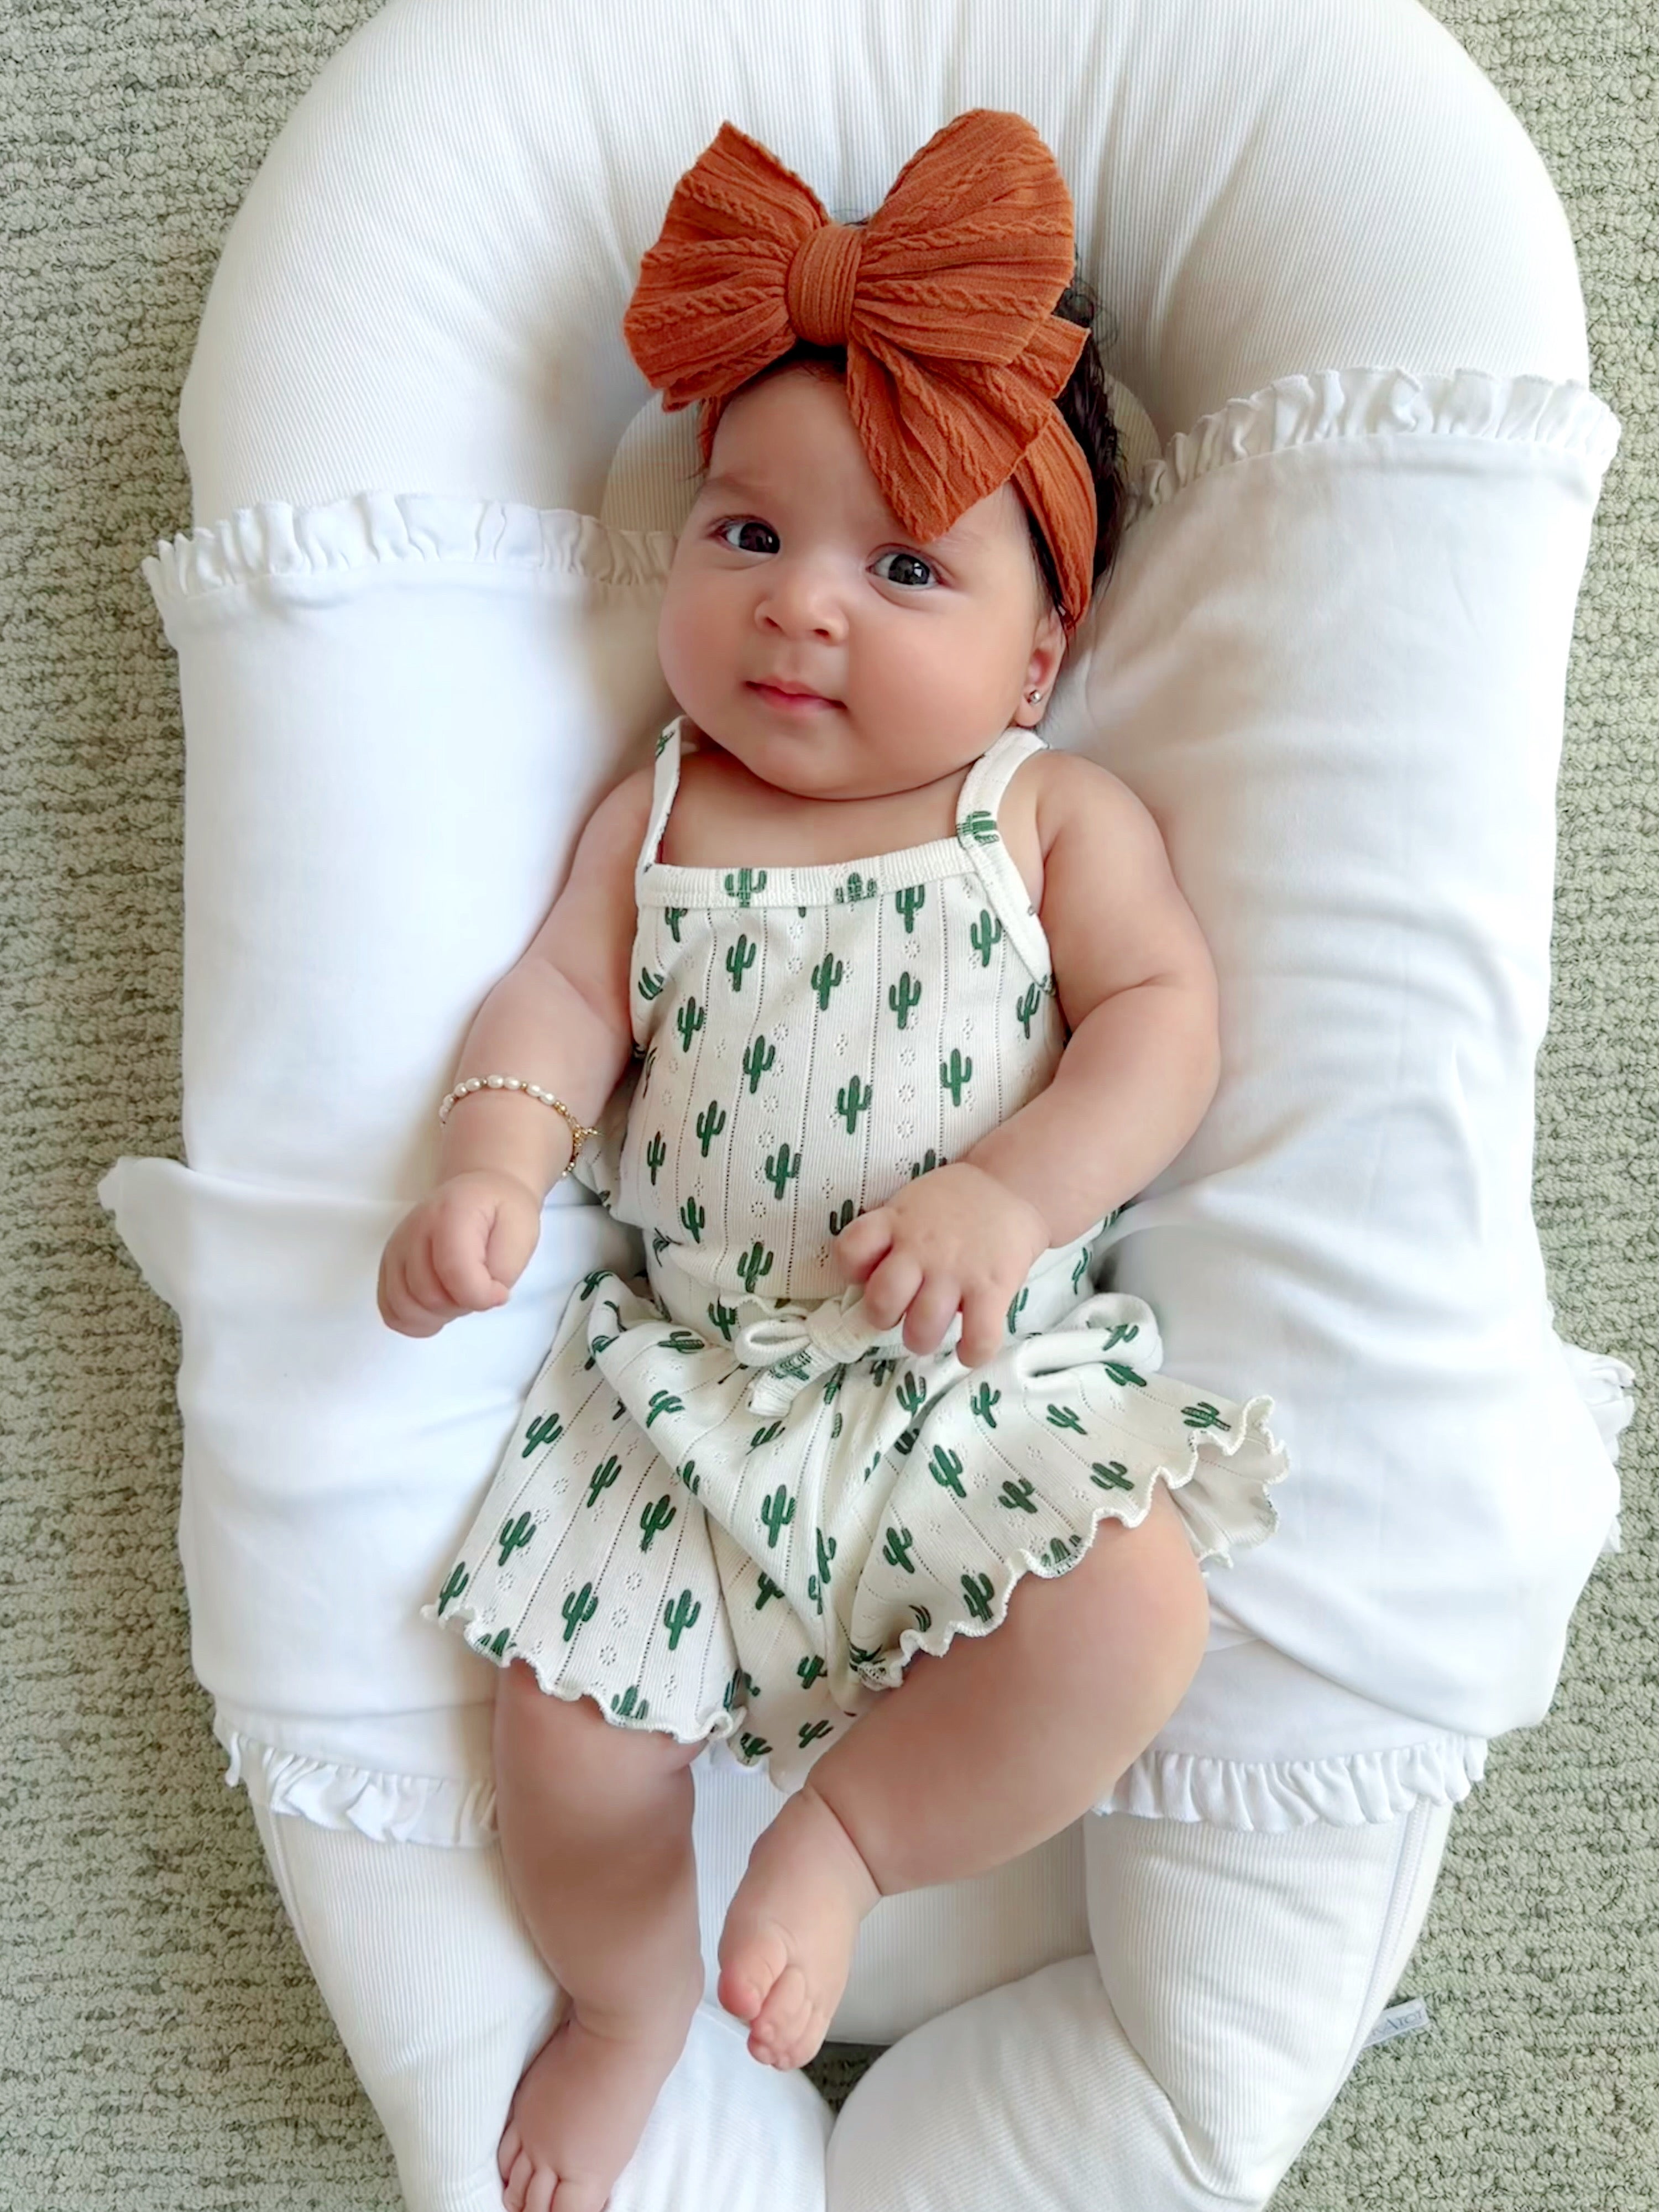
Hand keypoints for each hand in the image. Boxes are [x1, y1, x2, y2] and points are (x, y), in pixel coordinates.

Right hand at [377, 1170, 542, 1337]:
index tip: (500, 1291)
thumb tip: (483, 1299)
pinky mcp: (389, 1264)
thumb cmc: (503, 1212)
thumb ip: (504, 1269)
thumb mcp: (523, 1231)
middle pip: (429, 1295)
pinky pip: (390, 1308)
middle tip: (480, 1287)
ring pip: (404, 1306)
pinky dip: (414, 1320)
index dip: (481, 1295)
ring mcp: (397, 1247)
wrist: (480, 1192)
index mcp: (451, 1213)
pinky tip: (437, 1310)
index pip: (455, 1271)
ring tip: (459, 1295)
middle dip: (461, 1304)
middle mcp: (414, 1229)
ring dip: (437, 1315)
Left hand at [830, 1162, 1049, 1367]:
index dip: (853, 1271)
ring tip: (930, 1332)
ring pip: (923, 1328)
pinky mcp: (991, 1289)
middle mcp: (920, 1249)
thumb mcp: (911, 1205)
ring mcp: (956, 1271)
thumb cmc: (954, 1204)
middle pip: (882, 1300)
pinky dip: (972, 1353)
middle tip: (900, 1312)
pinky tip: (969, 1349)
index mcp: (895, 1223)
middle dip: (884, 1317)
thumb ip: (889, 1235)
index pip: (850, 1251)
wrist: (1010, 1187)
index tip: (869, 1275)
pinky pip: (979, 1337)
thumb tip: (872, 1280)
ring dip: (921, 1339)